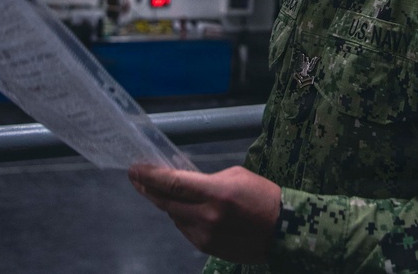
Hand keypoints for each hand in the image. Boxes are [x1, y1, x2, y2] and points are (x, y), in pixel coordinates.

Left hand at [128, 164, 281, 263]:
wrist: (283, 229)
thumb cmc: (262, 195)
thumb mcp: (235, 176)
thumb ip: (206, 181)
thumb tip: (184, 184)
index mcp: (215, 193)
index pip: (173, 184)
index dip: (150, 176)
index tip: (134, 169)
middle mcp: (206, 216)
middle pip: (167, 202)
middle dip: (149, 189)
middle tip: (137, 179)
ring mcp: (205, 235)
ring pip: (175, 217)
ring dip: (170, 204)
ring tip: (168, 193)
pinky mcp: (207, 248)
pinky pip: (186, 229)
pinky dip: (184, 218)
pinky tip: (189, 210)